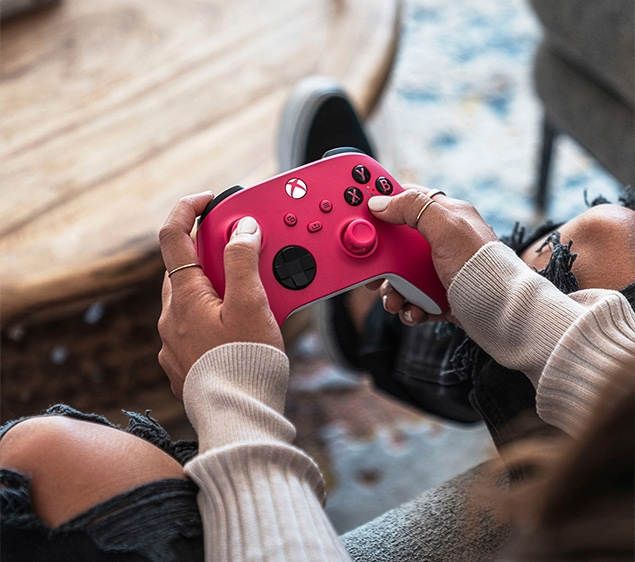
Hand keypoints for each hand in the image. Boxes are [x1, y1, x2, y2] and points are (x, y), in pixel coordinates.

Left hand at [157, 192, 283, 399]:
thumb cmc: (245, 364)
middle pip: (185, 267)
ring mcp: (175, 342)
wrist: (239, 418)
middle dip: (212, 254)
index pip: (172, 235)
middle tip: (245, 256)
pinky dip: (215, 315)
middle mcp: (172, 318)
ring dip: (216, 287)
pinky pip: (197, 325)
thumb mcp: (250, 305)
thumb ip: (243, 261)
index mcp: (184, 297)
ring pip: (191, 298)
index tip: (209, 200)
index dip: (188, 209)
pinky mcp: (185, 362)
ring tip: (252, 298)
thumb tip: (241, 229)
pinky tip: (239, 329)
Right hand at [367, 186, 498, 325]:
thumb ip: (414, 208)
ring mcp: (440, 269)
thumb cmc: (482, 267)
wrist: (503, 314)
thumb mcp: (447, 228)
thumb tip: (381, 202)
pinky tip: (413, 311)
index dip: (384, 204)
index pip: (409, 199)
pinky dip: (408, 307)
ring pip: (400, 275)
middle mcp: (442, 241)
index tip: (362, 214)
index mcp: (447, 216)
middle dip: (382, 262)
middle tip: (372, 274)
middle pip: (397, 244)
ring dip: (392, 291)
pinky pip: (412, 298)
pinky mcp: (440, 295)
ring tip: (395, 301)